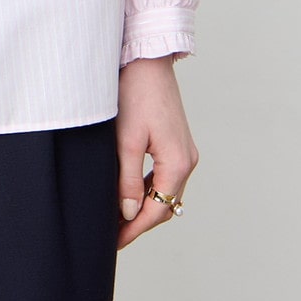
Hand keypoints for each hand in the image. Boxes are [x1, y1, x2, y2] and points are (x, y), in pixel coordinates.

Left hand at [115, 56, 198, 249]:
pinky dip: (148, 188)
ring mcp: (184, 150)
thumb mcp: (126, 141)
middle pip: (164, 203)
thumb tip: (129, 214)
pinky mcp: (176, 141)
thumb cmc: (134, 94)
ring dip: (144, 205)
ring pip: (164, 190)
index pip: (157, 209)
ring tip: (117, 217)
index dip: (135, 229)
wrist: (146, 59)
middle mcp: (187, 159)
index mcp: (178, 162)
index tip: (114, 241)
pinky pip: (164, 175)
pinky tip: (129, 192)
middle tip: (112, 234)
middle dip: (139, 221)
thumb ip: (127, 180)